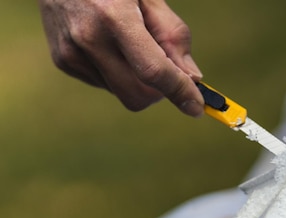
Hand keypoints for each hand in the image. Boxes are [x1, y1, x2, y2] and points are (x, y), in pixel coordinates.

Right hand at [38, 0, 204, 115]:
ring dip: (137, 79)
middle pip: (137, 96)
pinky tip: (110, 43)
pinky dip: (118, 73)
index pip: (153, 71)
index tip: (197, 106)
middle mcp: (88, 39)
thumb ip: (173, 35)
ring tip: (129, 41)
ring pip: (122, 93)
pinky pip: (105, 84)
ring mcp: (71, 53)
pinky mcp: (63, 61)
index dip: (179, 92)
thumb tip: (192, 78)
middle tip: (168, 71)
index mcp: (114, 17)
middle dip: (160, 93)